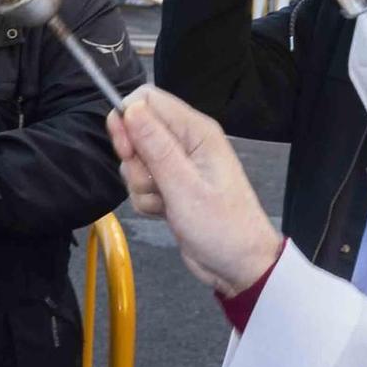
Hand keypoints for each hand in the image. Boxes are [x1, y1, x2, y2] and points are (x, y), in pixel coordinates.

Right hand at [106, 89, 281, 294]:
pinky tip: (164, 212)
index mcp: (196, 132)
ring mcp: (177, 166)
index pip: (147, 100)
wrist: (239, 266)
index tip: (126, 150)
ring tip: (164, 201)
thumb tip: (130, 108)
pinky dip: (145, 199)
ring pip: (135, 160)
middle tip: (151, 181)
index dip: (128, 120)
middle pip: (136, 130)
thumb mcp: (184, 186)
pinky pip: (141, 182)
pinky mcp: (170, 187)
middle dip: (133, 158)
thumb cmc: (222, 227)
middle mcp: (186, 143)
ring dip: (139, 184)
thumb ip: (155, 147)